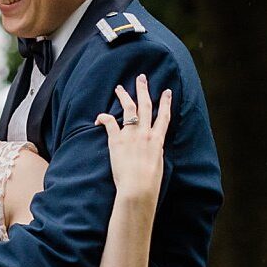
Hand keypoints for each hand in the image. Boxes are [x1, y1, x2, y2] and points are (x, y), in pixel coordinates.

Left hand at [95, 74, 171, 202]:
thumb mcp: (158, 164)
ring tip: (120, 88)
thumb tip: (153, 147)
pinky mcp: (116, 140)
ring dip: (124, 96)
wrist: (138, 188)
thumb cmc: (149, 182)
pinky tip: (99, 116)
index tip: (167, 91)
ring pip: (129, 109)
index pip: (164, 116)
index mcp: (158, 140)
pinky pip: (109, 122)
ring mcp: (131, 135)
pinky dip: (103, 117)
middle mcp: (145, 133)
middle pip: (145, 106)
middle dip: (144, 90)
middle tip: (141, 78)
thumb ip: (155, 151)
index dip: (166, 102)